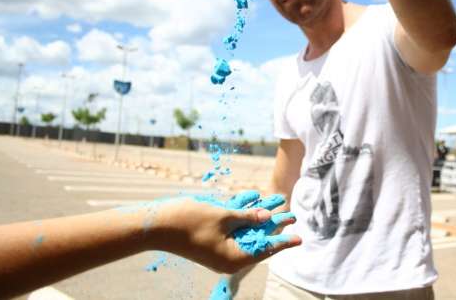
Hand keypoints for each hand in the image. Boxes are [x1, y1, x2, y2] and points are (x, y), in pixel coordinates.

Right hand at [152, 195, 300, 273]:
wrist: (156, 224)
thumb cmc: (190, 221)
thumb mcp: (223, 217)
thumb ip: (248, 218)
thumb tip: (266, 219)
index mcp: (233, 257)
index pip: (265, 249)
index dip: (283, 241)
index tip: (299, 237)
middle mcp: (228, 255)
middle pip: (257, 238)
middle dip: (273, 224)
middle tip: (291, 215)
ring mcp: (219, 246)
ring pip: (245, 228)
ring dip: (259, 214)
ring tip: (277, 201)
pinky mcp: (211, 236)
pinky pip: (231, 224)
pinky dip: (242, 211)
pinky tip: (254, 197)